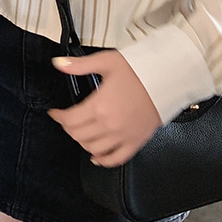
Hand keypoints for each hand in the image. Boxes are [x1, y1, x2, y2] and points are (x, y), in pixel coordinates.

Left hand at [46, 50, 161, 167]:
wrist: (166, 78)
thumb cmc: (138, 69)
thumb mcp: (106, 62)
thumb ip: (80, 65)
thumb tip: (58, 63)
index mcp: (99, 105)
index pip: (70, 120)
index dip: (58, 117)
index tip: (55, 113)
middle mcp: (109, 125)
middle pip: (78, 135)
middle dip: (69, 128)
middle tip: (67, 120)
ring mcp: (123, 136)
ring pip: (93, 149)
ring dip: (82, 142)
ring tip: (80, 132)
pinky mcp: (136, 142)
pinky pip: (115, 159)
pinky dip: (103, 160)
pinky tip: (96, 156)